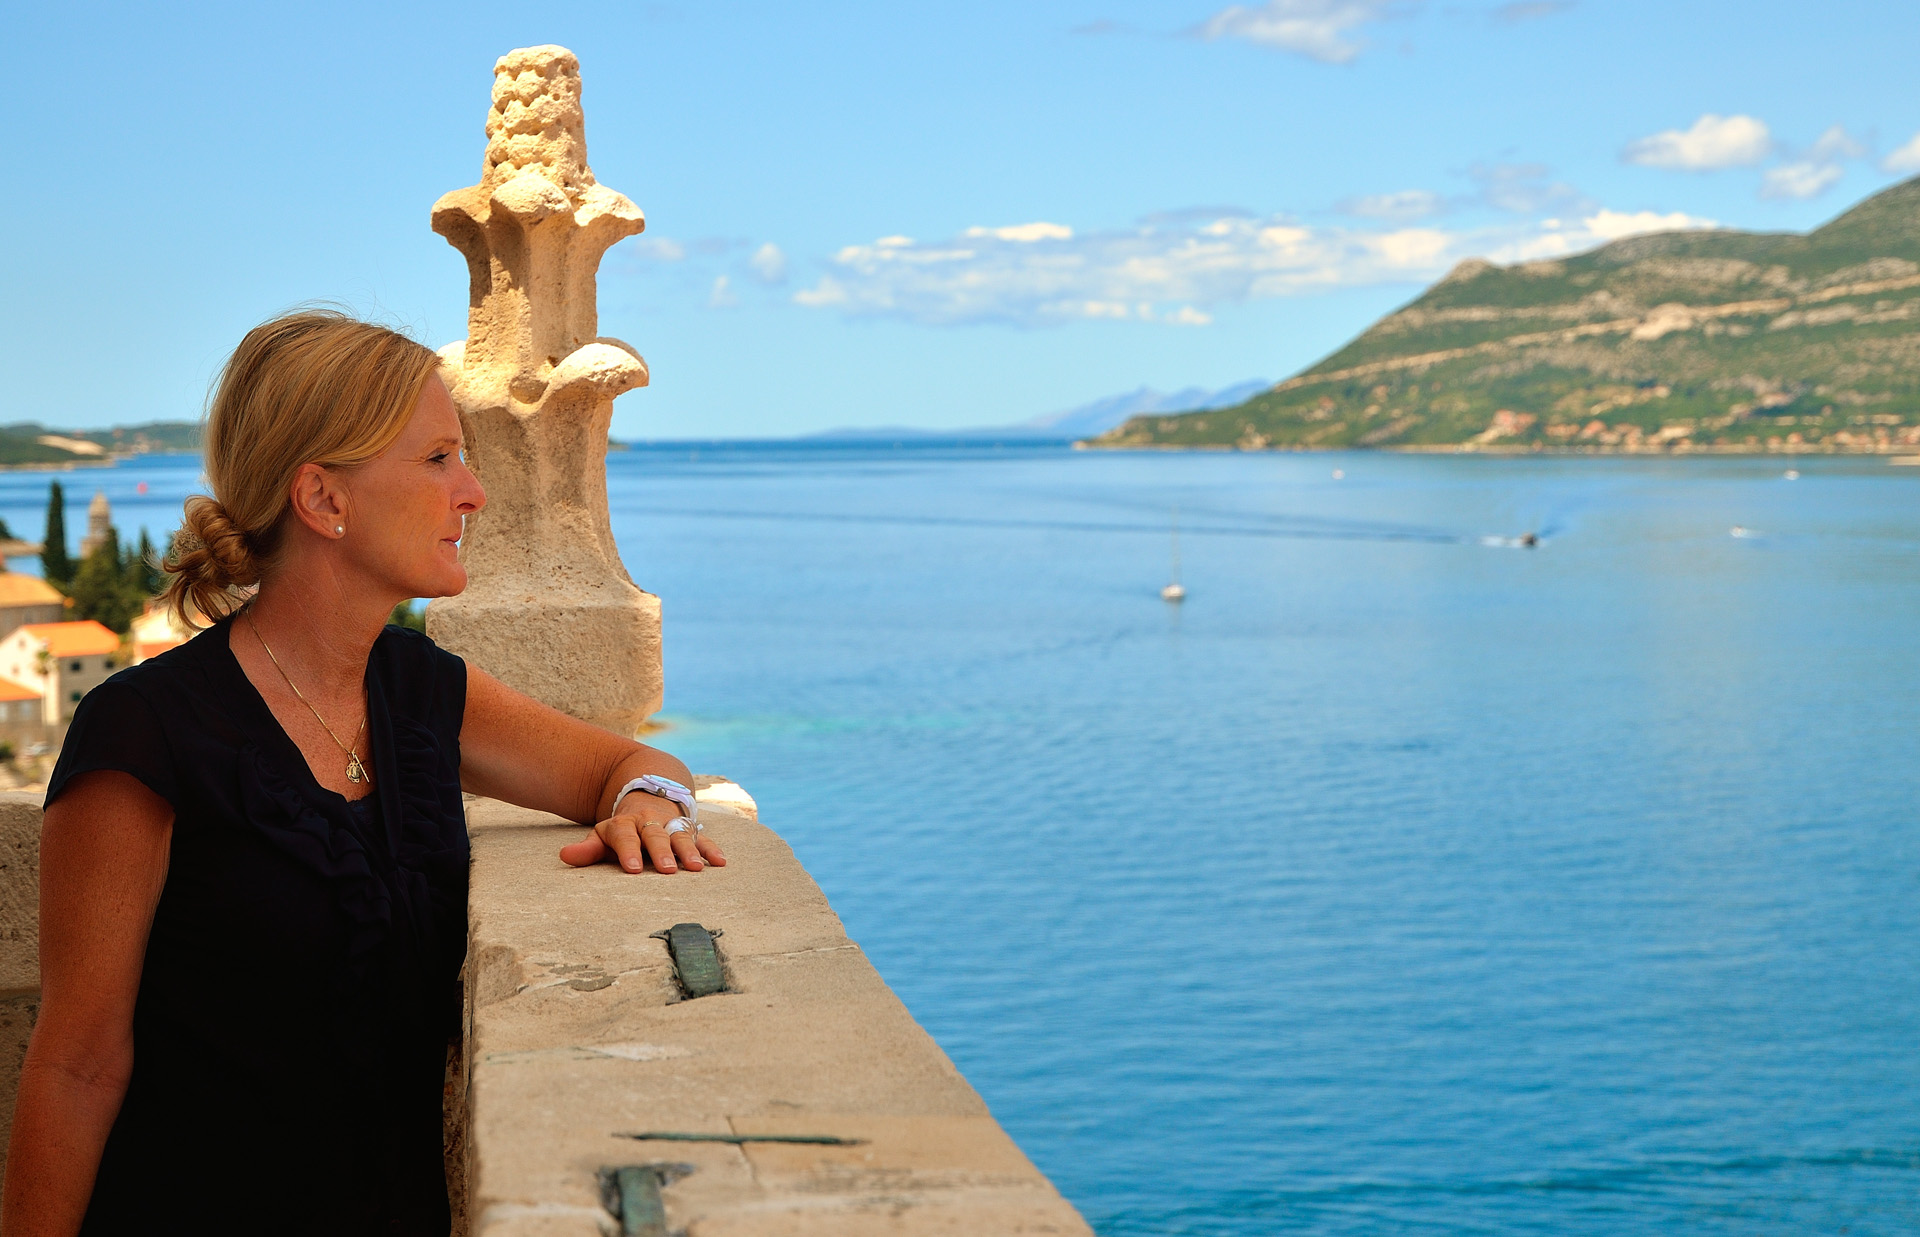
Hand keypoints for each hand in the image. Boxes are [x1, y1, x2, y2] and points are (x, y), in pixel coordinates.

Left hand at [559, 797, 727, 873]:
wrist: (650, 796)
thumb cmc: (623, 830)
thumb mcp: (603, 834)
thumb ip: (587, 848)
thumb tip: (564, 856)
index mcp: (626, 824)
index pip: (625, 836)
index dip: (628, 851)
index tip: (633, 869)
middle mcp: (651, 822)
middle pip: (656, 836)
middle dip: (662, 852)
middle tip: (667, 870)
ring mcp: (672, 825)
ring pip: (681, 836)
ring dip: (689, 851)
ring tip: (695, 868)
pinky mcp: (690, 830)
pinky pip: (703, 839)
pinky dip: (711, 849)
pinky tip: (720, 862)